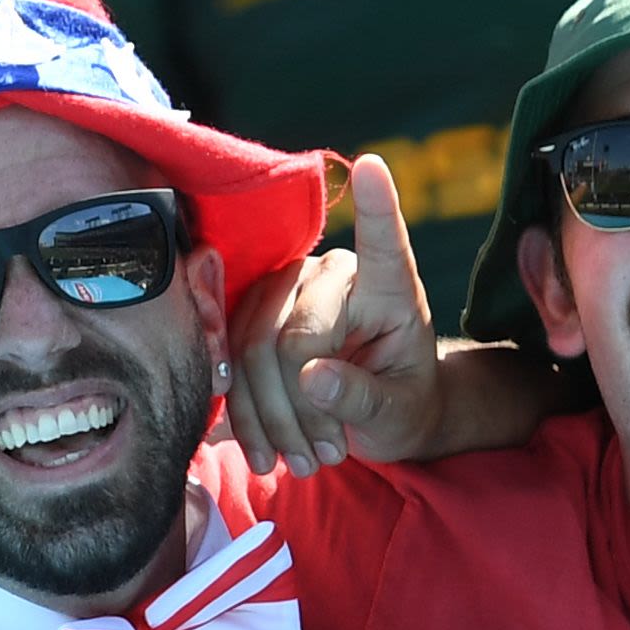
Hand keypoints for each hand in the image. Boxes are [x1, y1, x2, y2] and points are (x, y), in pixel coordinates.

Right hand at [226, 154, 434, 475]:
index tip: (375, 166)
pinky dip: (244, 416)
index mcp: (388, 288)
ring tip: (302, 463)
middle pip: (290, 334)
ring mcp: (285, 291)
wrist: (373, 419)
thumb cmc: (401, 406)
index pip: (384, 243)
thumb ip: (363, 397)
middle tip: (323, 460)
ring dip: (268, 419)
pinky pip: (227, 364)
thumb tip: (312, 377)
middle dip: (299, 408)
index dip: (377, 207)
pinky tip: (266, 452)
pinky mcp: (249, 316)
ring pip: (249, 352)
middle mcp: (333, 275)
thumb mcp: (400, 413)